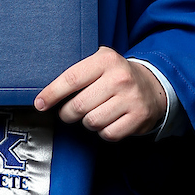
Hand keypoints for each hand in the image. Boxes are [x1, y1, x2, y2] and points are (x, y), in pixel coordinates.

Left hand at [34, 46, 166, 141]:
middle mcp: (120, 78)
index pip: (71, 79)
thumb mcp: (100, 61)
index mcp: (106, 60)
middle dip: (67, 113)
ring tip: (92, 113)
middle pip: (78, 106)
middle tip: (68, 111)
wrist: (154, 86)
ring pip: (91, 122)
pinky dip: (102, 131)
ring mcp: (131, 99)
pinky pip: (108, 133)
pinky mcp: (138, 117)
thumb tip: (45, 93)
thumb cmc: (117, 75)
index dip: (52, 94)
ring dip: (87, 122)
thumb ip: (77, 71)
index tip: (40, 103)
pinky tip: (107, 121)